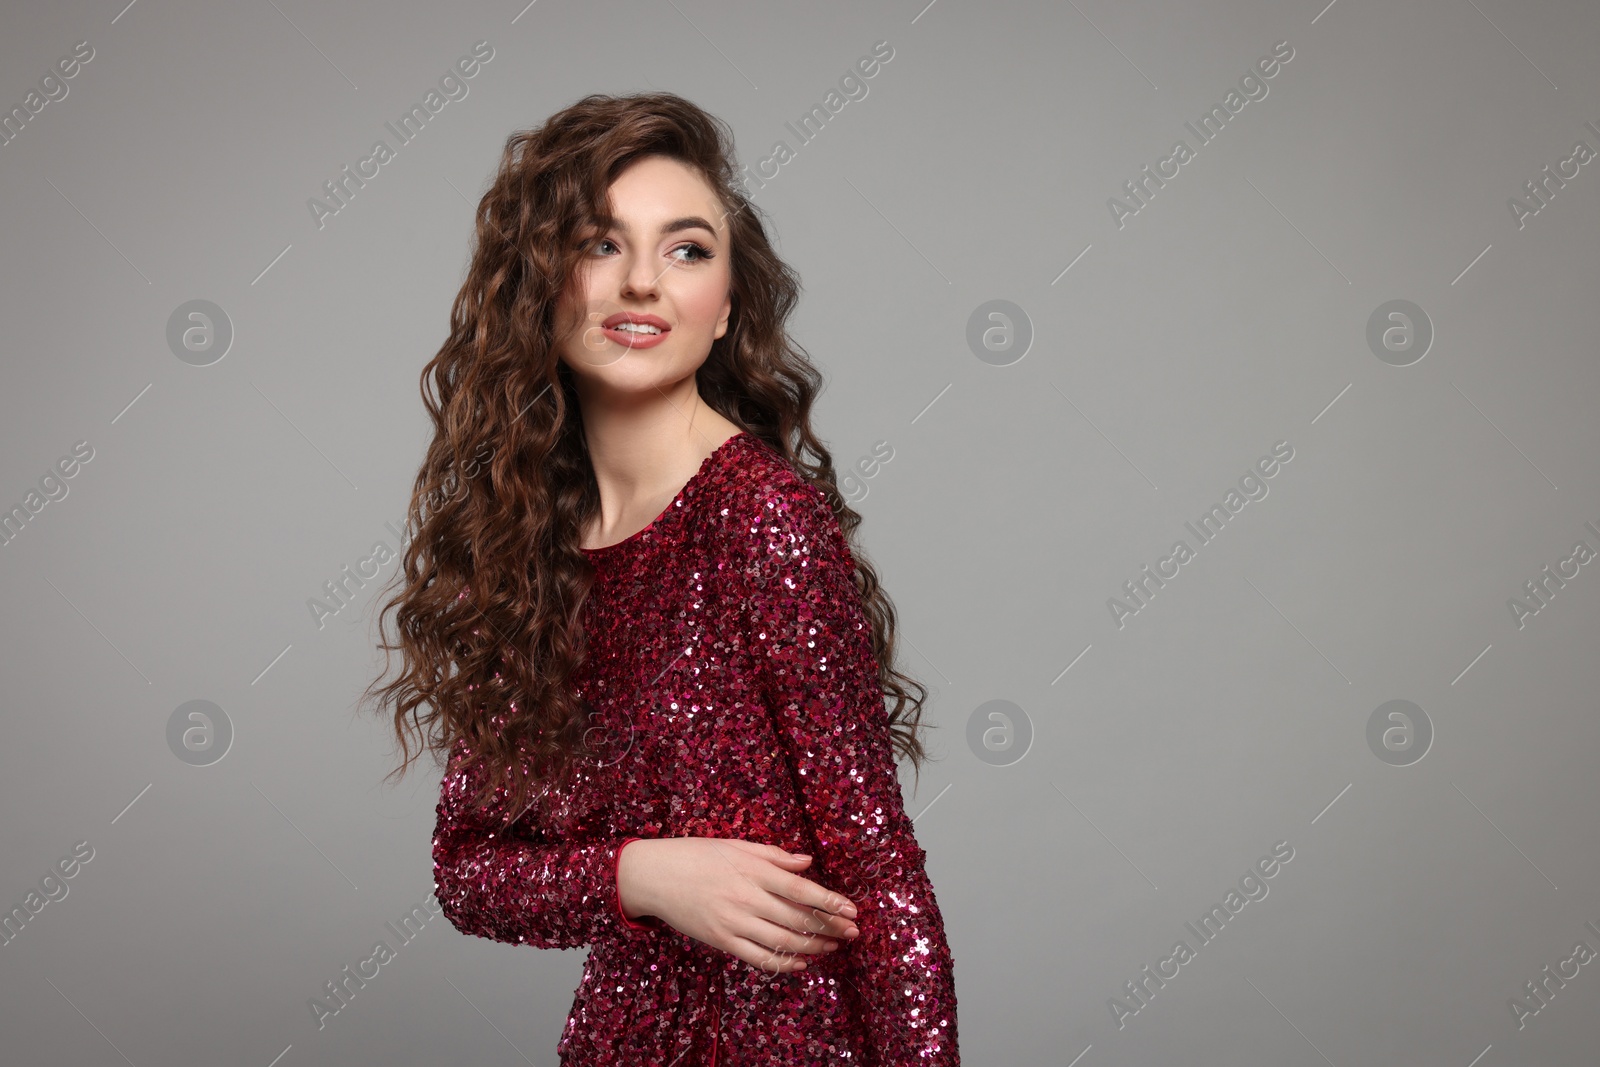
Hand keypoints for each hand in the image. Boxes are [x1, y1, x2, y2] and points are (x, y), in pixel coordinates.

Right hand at [617, 837, 859, 972]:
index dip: (830, 902)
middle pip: (798, 918)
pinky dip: (784, 963)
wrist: (655, 876)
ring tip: (833, 946)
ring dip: (813, 947)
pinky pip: (758, 958)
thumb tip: (808, 862)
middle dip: (830, 927)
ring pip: (783, 941)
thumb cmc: (697, 855)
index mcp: (753, 870)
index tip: (852, 910)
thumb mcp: (737, 845)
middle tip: (853, 932)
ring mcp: (734, 921)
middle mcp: (747, 897)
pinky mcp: (722, 940)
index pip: (801, 890)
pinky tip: (802, 963)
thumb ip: (775, 856)